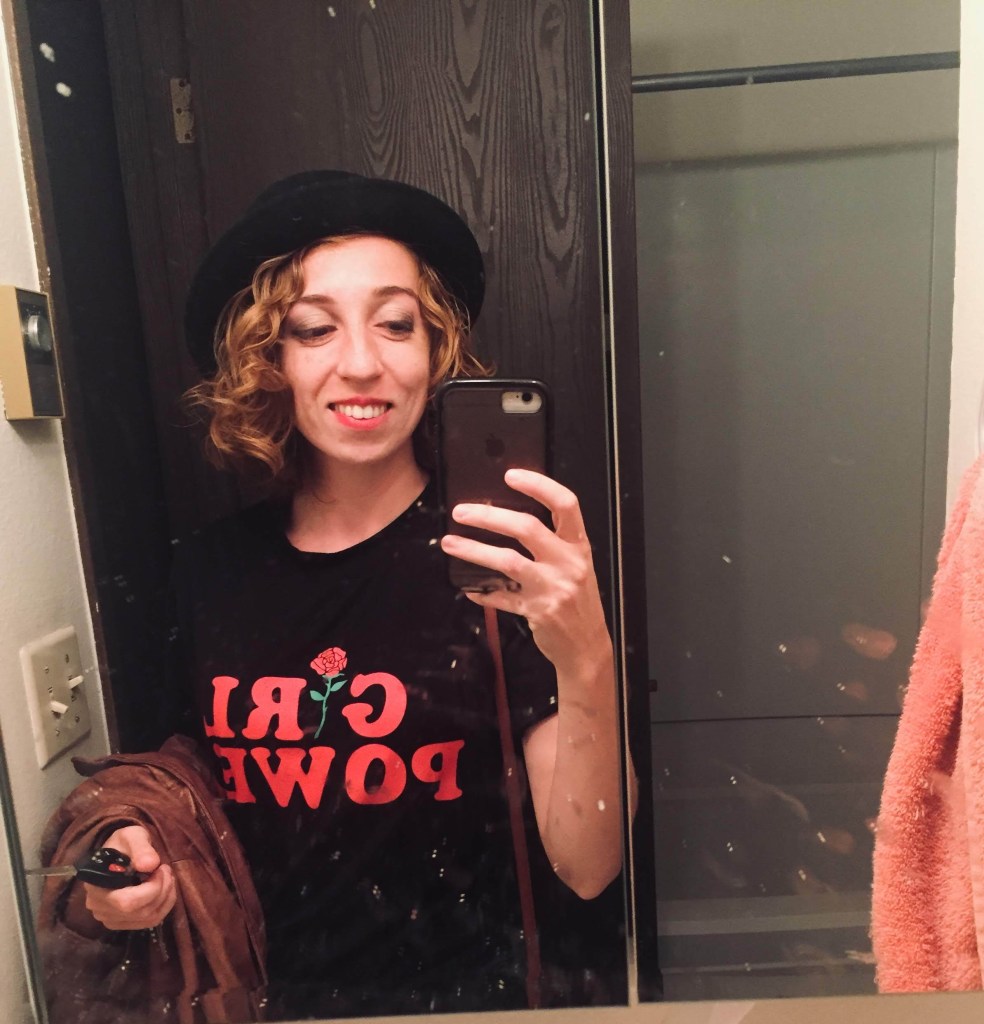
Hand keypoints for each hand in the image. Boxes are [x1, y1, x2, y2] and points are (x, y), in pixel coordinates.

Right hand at [83, 826, 175, 929]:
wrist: (117, 853)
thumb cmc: (123, 844)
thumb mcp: (132, 835)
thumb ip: (141, 847)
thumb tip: (149, 864)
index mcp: (96, 886)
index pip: (126, 902)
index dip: (152, 889)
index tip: (161, 868)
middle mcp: (99, 907)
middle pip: (139, 912)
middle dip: (162, 891)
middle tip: (167, 871)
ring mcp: (109, 918)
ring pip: (147, 919)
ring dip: (166, 898)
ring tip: (167, 878)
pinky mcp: (120, 922)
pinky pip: (147, 922)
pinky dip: (163, 906)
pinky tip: (164, 890)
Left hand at [440, 468, 611, 674]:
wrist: (587, 645)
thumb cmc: (578, 600)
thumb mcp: (576, 565)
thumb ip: (552, 543)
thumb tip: (509, 519)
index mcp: (579, 546)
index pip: (565, 504)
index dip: (539, 485)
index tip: (510, 475)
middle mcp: (568, 563)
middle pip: (527, 527)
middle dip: (489, 516)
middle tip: (462, 512)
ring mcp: (553, 587)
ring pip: (507, 560)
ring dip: (473, 549)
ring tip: (450, 542)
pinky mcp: (537, 610)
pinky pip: (501, 596)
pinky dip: (482, 590)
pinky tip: (469, 587)